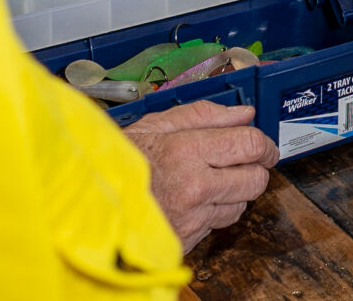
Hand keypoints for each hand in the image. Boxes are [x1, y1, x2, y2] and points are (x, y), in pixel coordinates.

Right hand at [122, 99, 277, 253]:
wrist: (87, 204)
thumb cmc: (119, 161)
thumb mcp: (157, 125)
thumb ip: (205, 115)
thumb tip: (245, 113)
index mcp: (187, 151)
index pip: (250, 145)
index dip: (265, 144)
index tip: (265, 146)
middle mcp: (194, 187)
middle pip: (255, 179)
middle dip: (254, 169)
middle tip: (242, 163)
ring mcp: (191, 217)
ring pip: (240, 205)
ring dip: (234, 193)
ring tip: (210, 181)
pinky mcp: (186, 240)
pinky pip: (218, 224)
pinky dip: (214, 212)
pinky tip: (194, 200)